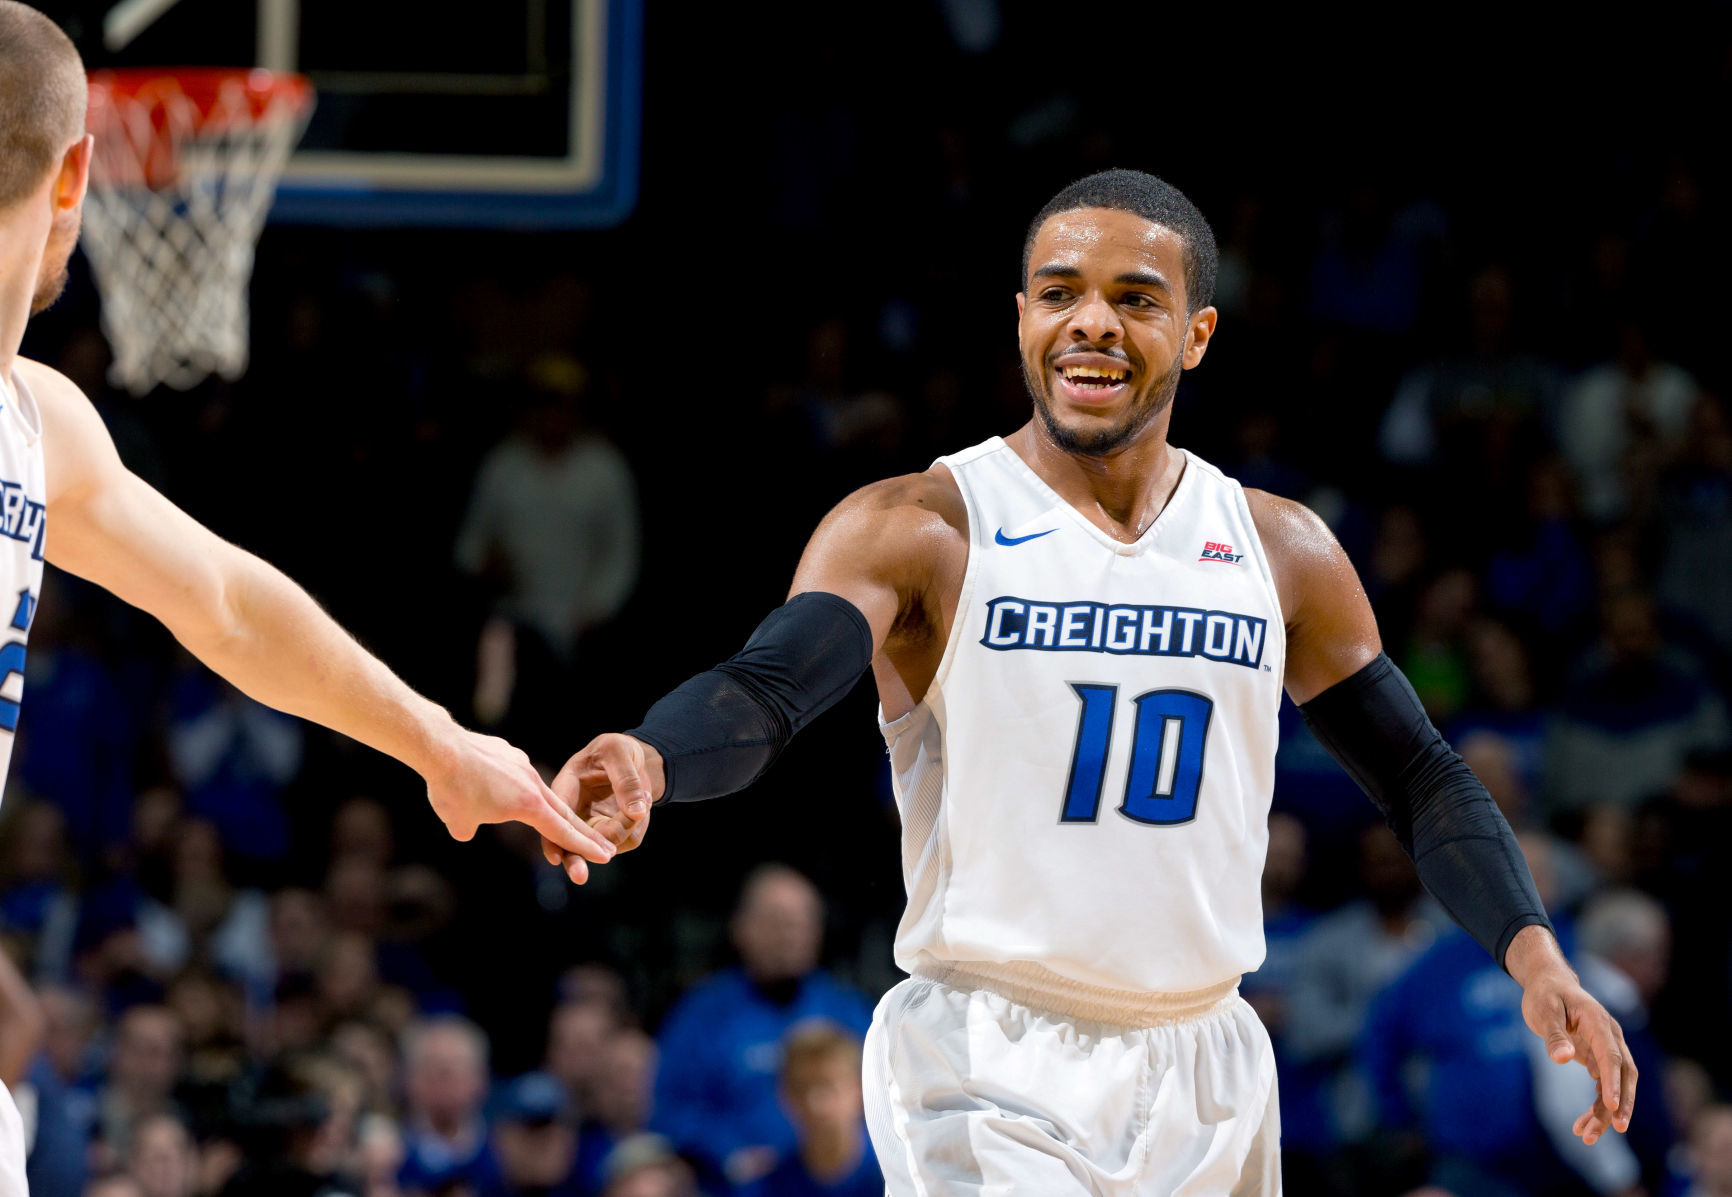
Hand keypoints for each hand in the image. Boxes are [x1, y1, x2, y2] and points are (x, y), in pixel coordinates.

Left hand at [424, 727, 615, 880]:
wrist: (443, 748)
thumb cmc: (453, 789)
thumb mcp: (459, 824)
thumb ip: (470, 830)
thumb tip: (468, 828)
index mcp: (529, 805)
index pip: (563, 831)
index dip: (584, 846)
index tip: (605, 854)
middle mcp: (533, 784)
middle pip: (563, 811)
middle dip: (582, 830)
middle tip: (603, 843)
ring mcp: (522, 764)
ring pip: (536, 789)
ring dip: (536, 803)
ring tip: (511, 806)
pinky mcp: (509, 752)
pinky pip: (514, 772)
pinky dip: (506, 782)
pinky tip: (482, 779)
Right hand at [544, 733, 662, 881]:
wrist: (636, 760)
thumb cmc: (618, 750)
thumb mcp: (620, 752)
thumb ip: (626, 780)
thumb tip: (637, 813)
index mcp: (566, 787)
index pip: (556, 815)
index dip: (554, 836)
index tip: (556, 856)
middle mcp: (575, 812)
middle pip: (571, 843)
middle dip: (576, 859)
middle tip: (580, 877)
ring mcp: (592, 825)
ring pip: (606, 844)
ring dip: (629, 826)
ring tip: (644, 795)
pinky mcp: (612, 834)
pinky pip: (628, 840)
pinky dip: (640, 824)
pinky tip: (644, 800)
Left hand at [1508, 926, 1636, 1143]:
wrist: (1549, 983)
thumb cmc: (1545, 995)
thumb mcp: (1543, 1011)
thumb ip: (1554, 1035)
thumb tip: (1563, 1059)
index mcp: (1598, 1022)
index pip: (1611, 1055)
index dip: (1612, 1081)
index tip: (1611, 1105)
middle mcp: (1610, 1036)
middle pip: (1623, 1074)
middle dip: (1621, 1103)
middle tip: (1615, 1129)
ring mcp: (1607, 1048)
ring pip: (1616, 1084)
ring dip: (1606, 1111)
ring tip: (1587, 1136)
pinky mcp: (1598, 1058)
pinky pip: (1603, 1086)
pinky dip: (1596, 1106)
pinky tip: (1582, 1125)